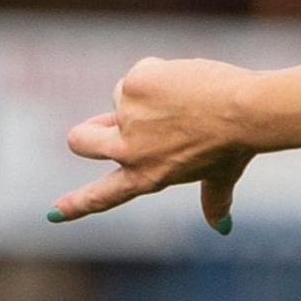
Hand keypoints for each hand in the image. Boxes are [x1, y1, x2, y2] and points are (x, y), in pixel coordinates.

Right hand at [50, 56, 256, 229]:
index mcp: (146, 176)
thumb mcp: (222, 175)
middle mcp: (129, 151)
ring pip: (122, 96)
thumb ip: (214, 201)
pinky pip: (142, 73)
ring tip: (187, 101)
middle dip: (87, 132)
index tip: (53, 213)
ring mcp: (127, 118)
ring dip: (148, 95)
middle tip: (110, 126)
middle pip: (79, 140)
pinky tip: (188, 83)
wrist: (247, 110)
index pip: (104, 195)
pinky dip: (162, 74)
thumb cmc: (237, 144)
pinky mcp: (132, 86)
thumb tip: (222, 226)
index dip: (77, 204)